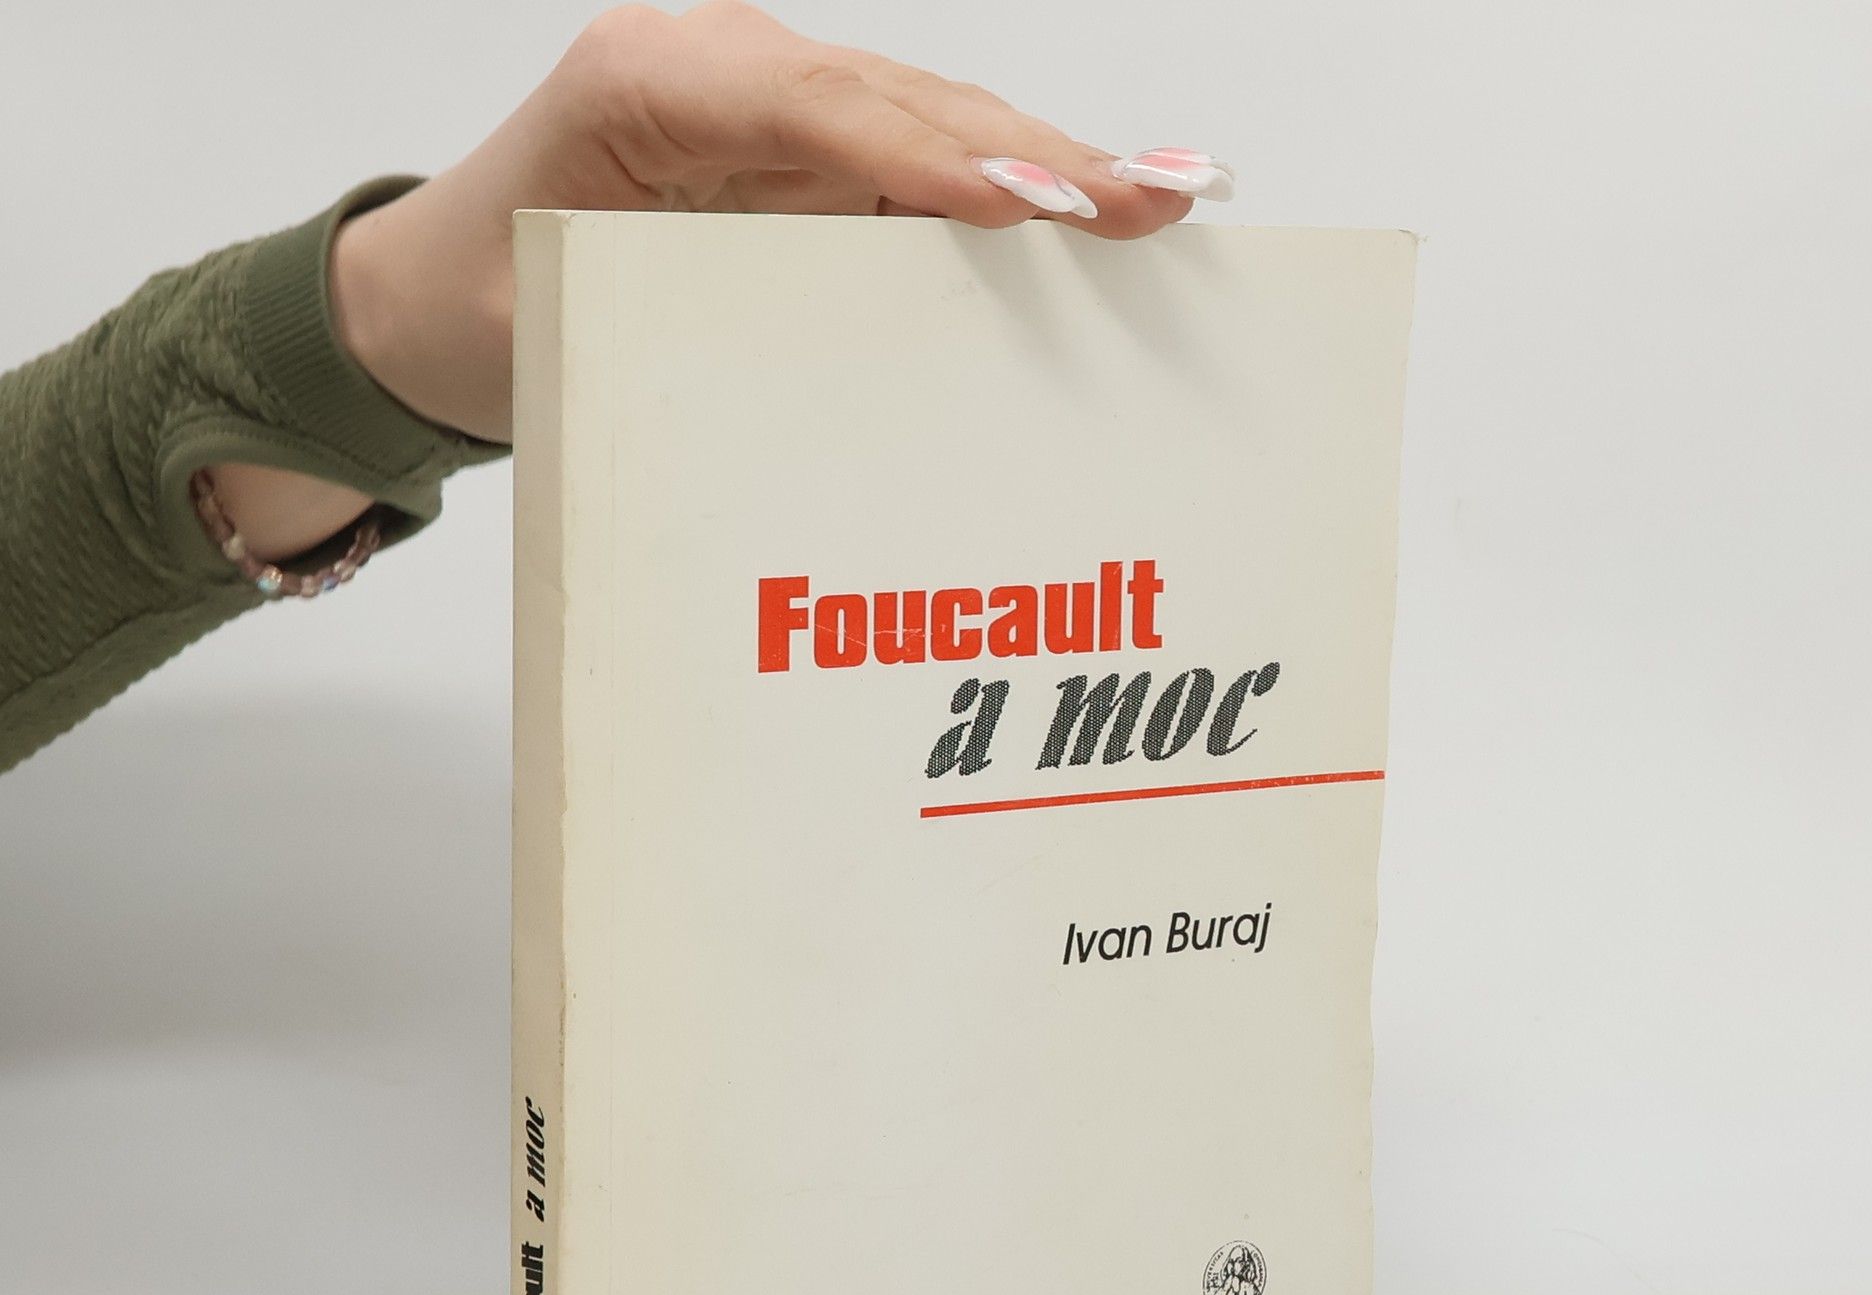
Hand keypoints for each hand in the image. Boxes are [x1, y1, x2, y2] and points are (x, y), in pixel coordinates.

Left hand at [329, 0, 1232, 443]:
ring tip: (1161, 198)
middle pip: (904, 102)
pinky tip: (1088, 209)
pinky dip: (1001, 190)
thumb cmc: (479, 309)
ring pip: (928, 123)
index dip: (932, 158)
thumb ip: (680, 317)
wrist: (429, 298)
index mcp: (647, 86)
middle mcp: (720, 74)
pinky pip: (911, 163)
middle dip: (1033, 155)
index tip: (1030, 207)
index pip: (817, 110)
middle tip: (1149, 202)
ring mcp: (766, 110)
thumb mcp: (559, 324)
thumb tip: (829, 362)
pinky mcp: (795, 158)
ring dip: (1045, 166)